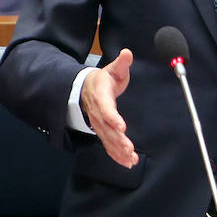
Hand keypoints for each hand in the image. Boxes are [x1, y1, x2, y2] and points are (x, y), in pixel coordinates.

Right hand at [81, 49, 136, 167]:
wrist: (86, 89)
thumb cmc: (103, 79)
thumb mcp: (112, 69)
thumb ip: (121, 63)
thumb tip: (127, 53)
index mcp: (100, 96)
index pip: (105, 108)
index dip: (112, 118)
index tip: (121, 126)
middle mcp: (98, 113)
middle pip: (107, 128)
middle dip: (117, 140)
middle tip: (128, 149)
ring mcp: (99, 124)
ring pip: (108, 140)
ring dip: (118, 151)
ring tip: (130, 159)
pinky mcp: (103, 132)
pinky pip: (108, 145)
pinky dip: (117, 155)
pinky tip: (127, 162)